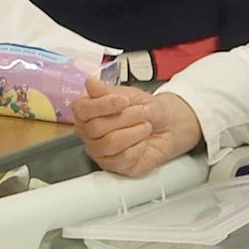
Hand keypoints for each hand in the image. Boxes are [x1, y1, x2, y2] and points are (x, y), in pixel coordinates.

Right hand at [75, 75, 200, 176]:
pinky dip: (138, 147)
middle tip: (142, 113)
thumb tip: (90, 82)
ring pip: (109, 143)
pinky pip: (122, 158)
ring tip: (145, 126)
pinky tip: (143, 142)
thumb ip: (107, 91)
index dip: (102, 105)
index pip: (81, 109)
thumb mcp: (129, 94)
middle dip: (125, 118)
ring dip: (134, 132)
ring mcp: (99, 151)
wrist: (167, 126)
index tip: (123, 101)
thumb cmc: (145, 109)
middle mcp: (88, 132)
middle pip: (96, 127)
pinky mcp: (113, 166)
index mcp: (87, 111)